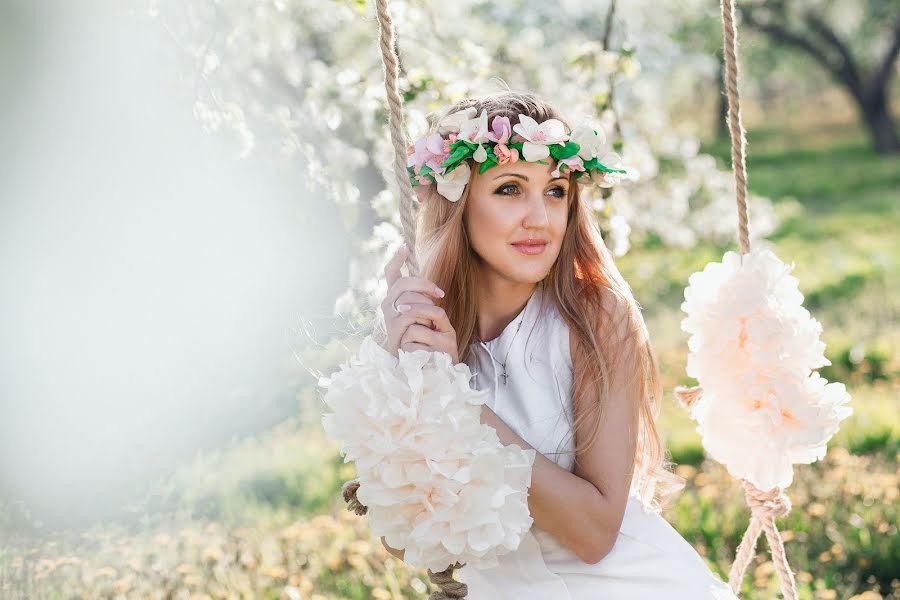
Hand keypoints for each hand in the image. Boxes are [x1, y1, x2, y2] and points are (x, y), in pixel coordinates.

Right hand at [381, 243, 459, 363]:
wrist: (411, 361)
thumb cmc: (419, 336)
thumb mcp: (422, 314)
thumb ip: (422, 299)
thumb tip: (432, 286)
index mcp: (394, 298)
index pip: (391, 274)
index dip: (396, 259)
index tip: (404, 245)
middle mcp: (388, 304)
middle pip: (403, 283)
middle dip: (423, 283)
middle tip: (441, 292)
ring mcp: (389, 316)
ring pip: (408, 297)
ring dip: (425, 302)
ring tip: (438, 311)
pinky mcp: (395, 328)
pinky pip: (411, 313)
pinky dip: (424, 314)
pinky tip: (432, 322)